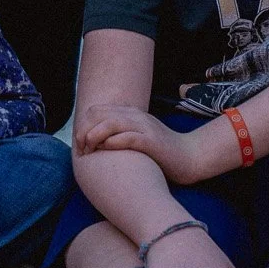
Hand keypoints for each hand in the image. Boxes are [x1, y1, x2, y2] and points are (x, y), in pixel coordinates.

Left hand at [75, 104, 207, 183]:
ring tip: (89, 151)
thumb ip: (119, 134)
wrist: (190, 157)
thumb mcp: (137, 137)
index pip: (96, 110)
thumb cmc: (160, 152)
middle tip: (81, 149)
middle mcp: (135, 116)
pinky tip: (106, 151)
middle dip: (84, 131)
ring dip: (94, 136)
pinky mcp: (151, 142)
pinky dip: (113, 143)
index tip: (78, 144)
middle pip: (99, 114)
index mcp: (130, 114)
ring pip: (111, 123)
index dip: (82, 125)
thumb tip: (95, 143)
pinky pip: (127, 137)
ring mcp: (144, 127)